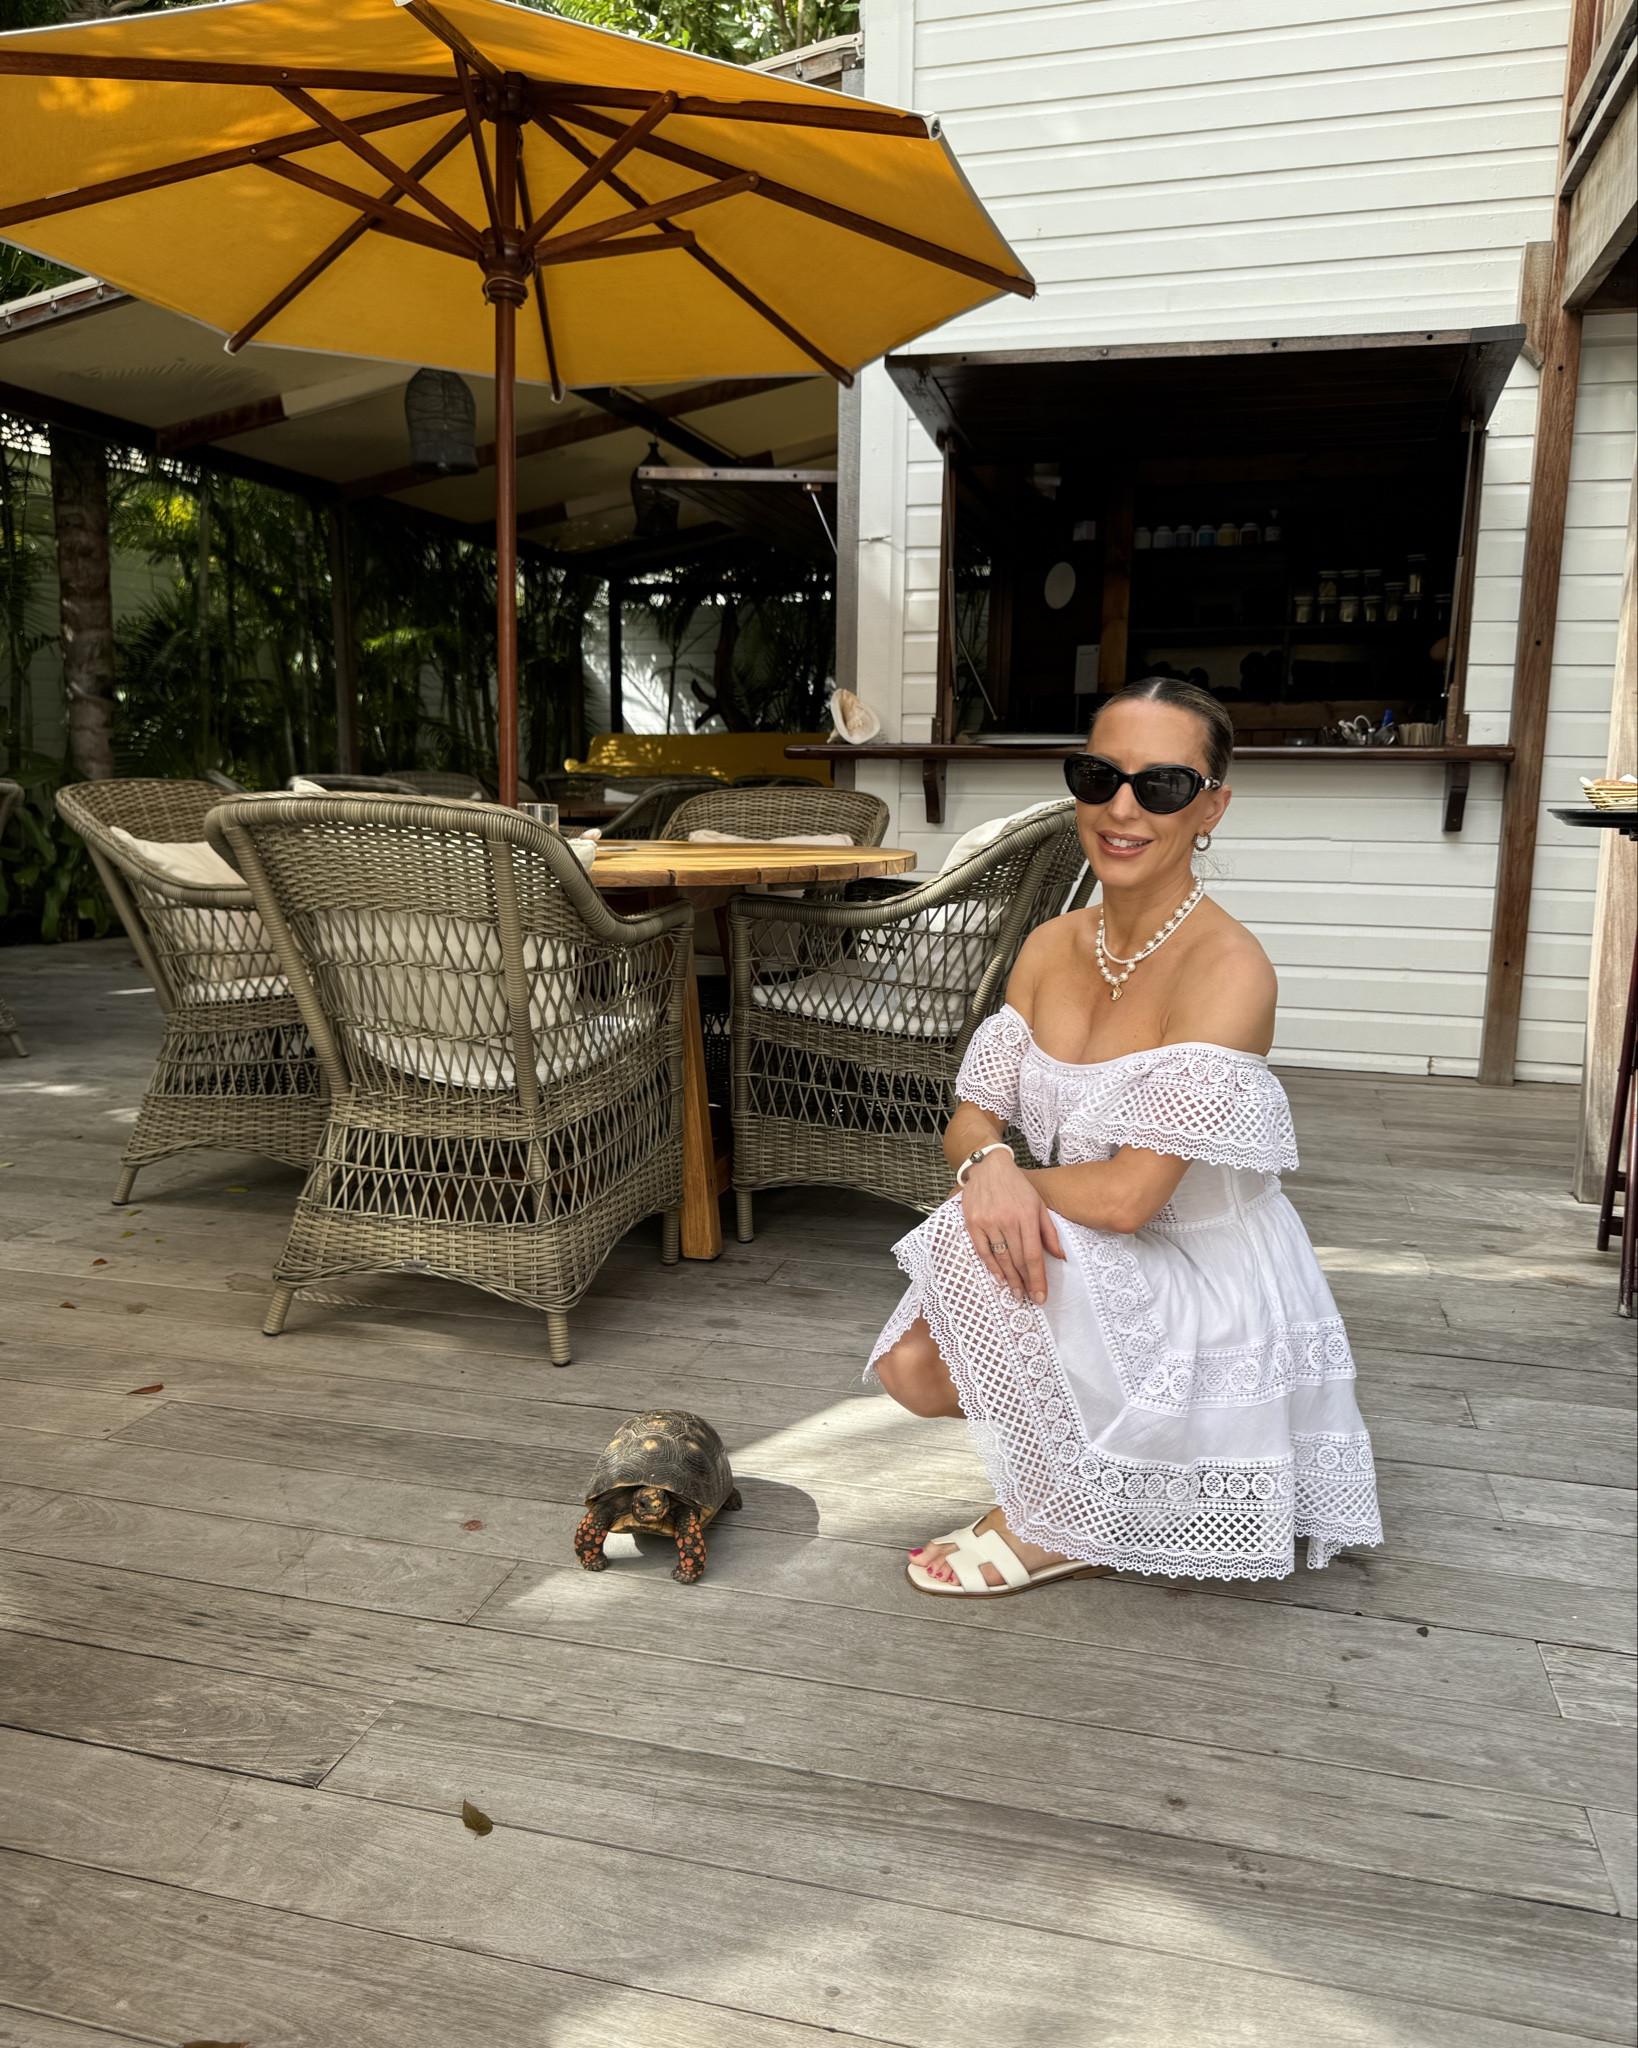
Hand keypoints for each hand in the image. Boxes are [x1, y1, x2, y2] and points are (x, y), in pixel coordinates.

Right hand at [959, 1151, 1063, 1303]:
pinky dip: (991, 1267)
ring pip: (1000, 1258)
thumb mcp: (1038, 1204)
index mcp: (1027, 1215)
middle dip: (1024, 1282)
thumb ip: (1049, 1231)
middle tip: (1028, 1299)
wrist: (988, 1166)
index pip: (1034, 1255)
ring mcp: (988, 1221)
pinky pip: (983, 1251)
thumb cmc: (1017, 1186)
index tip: (1041, 1297)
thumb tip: (1060, 1257)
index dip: (1038, 1279)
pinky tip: (999, 1278)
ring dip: (1009, 1279)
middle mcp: (1007, 1219)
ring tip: (1016, 1293)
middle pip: (1017, 1260)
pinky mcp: (972, 1222)